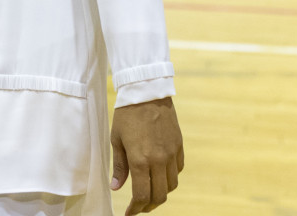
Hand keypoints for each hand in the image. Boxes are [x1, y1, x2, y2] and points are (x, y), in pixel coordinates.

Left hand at [111, 96, 183, 213]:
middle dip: (149, 206)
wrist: (146, 93)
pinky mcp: (179, 146)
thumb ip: (119, 166)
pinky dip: (170, 178)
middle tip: (139, 207)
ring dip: (161, 194)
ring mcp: (171, 154)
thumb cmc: (126, 115)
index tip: (129, 213)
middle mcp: (159, 160)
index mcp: (140, 160)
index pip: (142, 195)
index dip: (135, 209)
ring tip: (150, 193)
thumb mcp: (116, 140)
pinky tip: (160, 175)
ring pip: (171, 185)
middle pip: (159, 196)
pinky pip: (178, 170)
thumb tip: (117, 188)